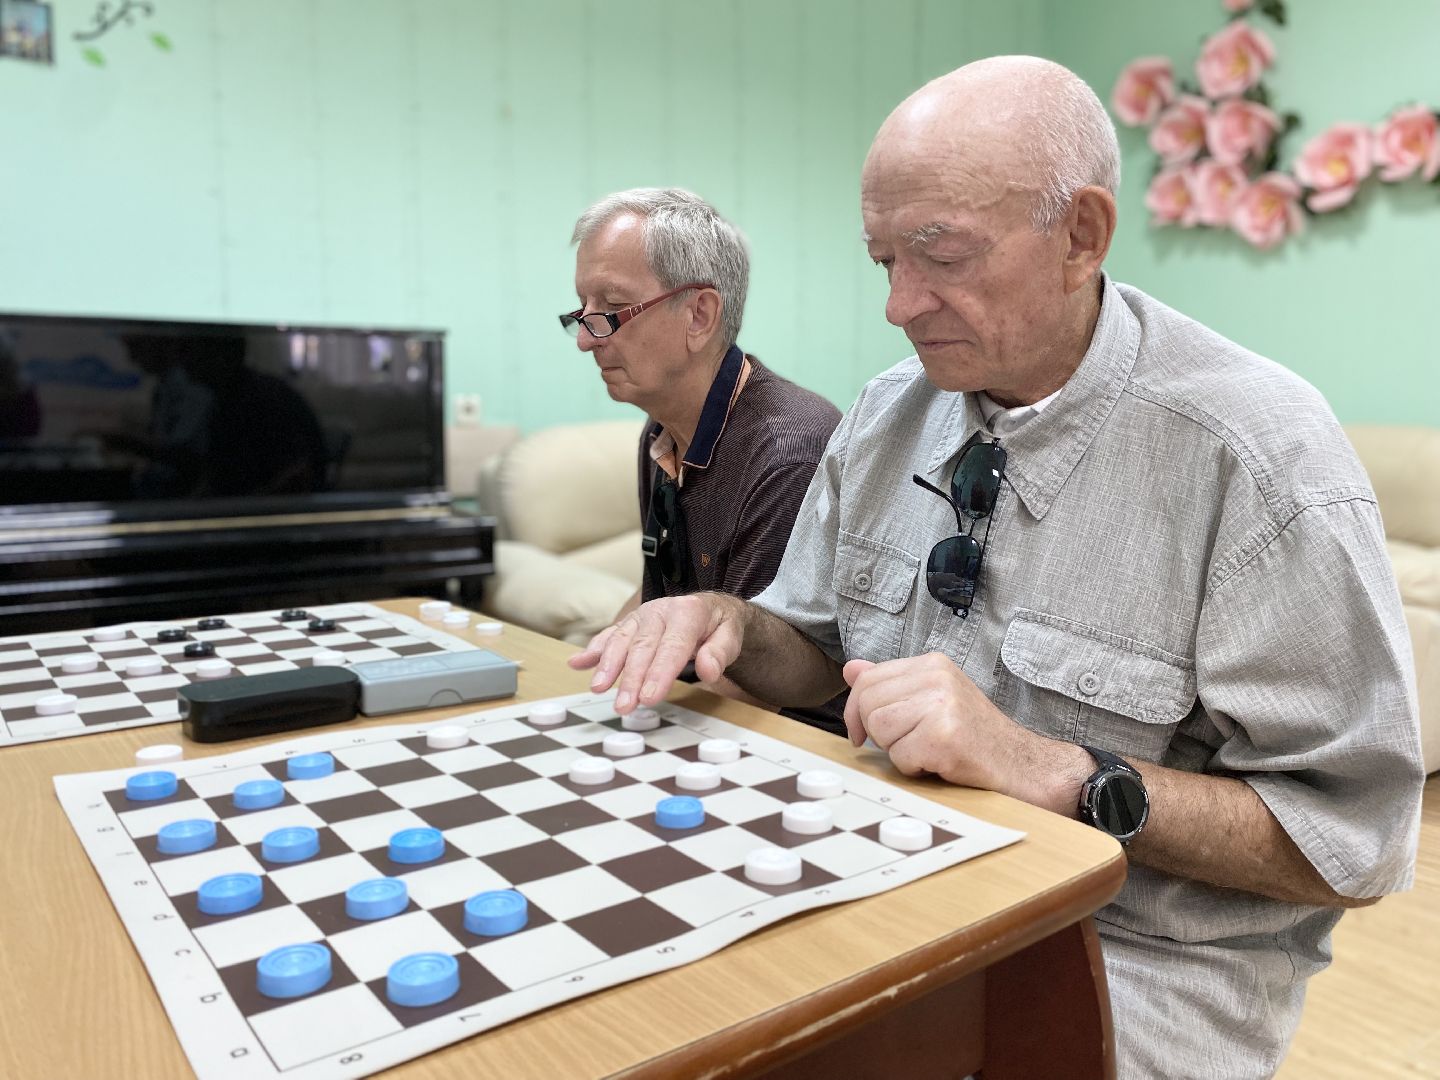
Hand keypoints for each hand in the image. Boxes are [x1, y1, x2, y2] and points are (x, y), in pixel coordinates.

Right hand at [568, 594, 745, 712]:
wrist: (710, 608)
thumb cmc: (720, 626)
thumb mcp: (732, 635)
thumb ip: (720, 652)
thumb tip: (708, 670)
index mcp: (687, 612)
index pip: (672, 646)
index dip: (659, 673)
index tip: (649, 697)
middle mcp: (660, 610)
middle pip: (642, 647)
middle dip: (630, 678)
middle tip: (624, 706)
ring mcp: (641, 616)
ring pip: (621, 641)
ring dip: (607, 666)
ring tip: (598, 688)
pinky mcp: (629, 624)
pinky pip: (609, 636)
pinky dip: (593, 650)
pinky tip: (577, 663)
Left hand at [842, 653, 1090, 811]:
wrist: (1022, 764)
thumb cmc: (975, 736)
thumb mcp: (933, 699)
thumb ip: (893, 685)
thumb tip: (852, 669)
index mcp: (932, 664)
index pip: (867, 681)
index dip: (857, 712)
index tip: (863, 733)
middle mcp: (937, 678)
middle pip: (868, 705)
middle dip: (878, 734)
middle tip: (908, 743)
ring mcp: (942, 706)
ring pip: (880, 731)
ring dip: (899, 752)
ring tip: (929, 750)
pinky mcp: (944, 737)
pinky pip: (900, 758)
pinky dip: (915, 769)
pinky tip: (940, 763)